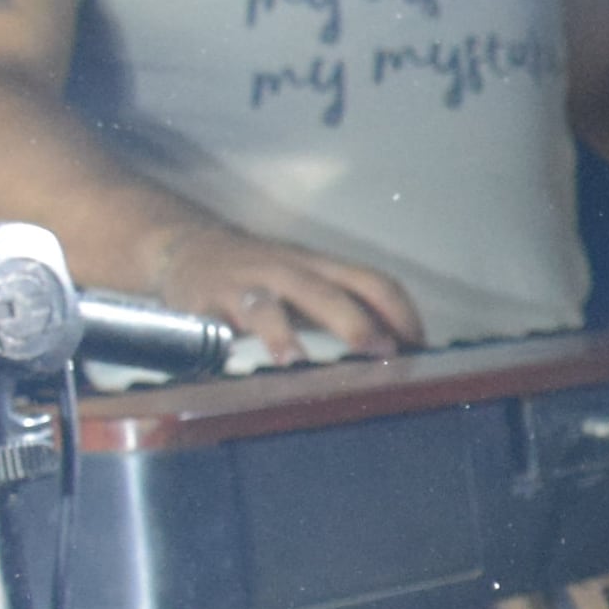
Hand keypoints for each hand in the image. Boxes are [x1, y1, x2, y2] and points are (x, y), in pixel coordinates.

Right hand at [149, 221, 421, 363]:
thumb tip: (394, 350)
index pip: (371, 281)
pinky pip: (212, 324)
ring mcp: (245, 286)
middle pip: (325, 292)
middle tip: (380, 354)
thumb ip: (344, 311)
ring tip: (295, 362)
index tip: (419, 346)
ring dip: (280, 333)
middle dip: (354, 323)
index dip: (400, 311)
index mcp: (320, 267)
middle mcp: (286, 271)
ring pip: (265, 306)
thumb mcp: (309, 282)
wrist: (188, 246)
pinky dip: (220, 343)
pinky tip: (227, 362)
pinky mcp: (205, 303)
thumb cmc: (263, 275)